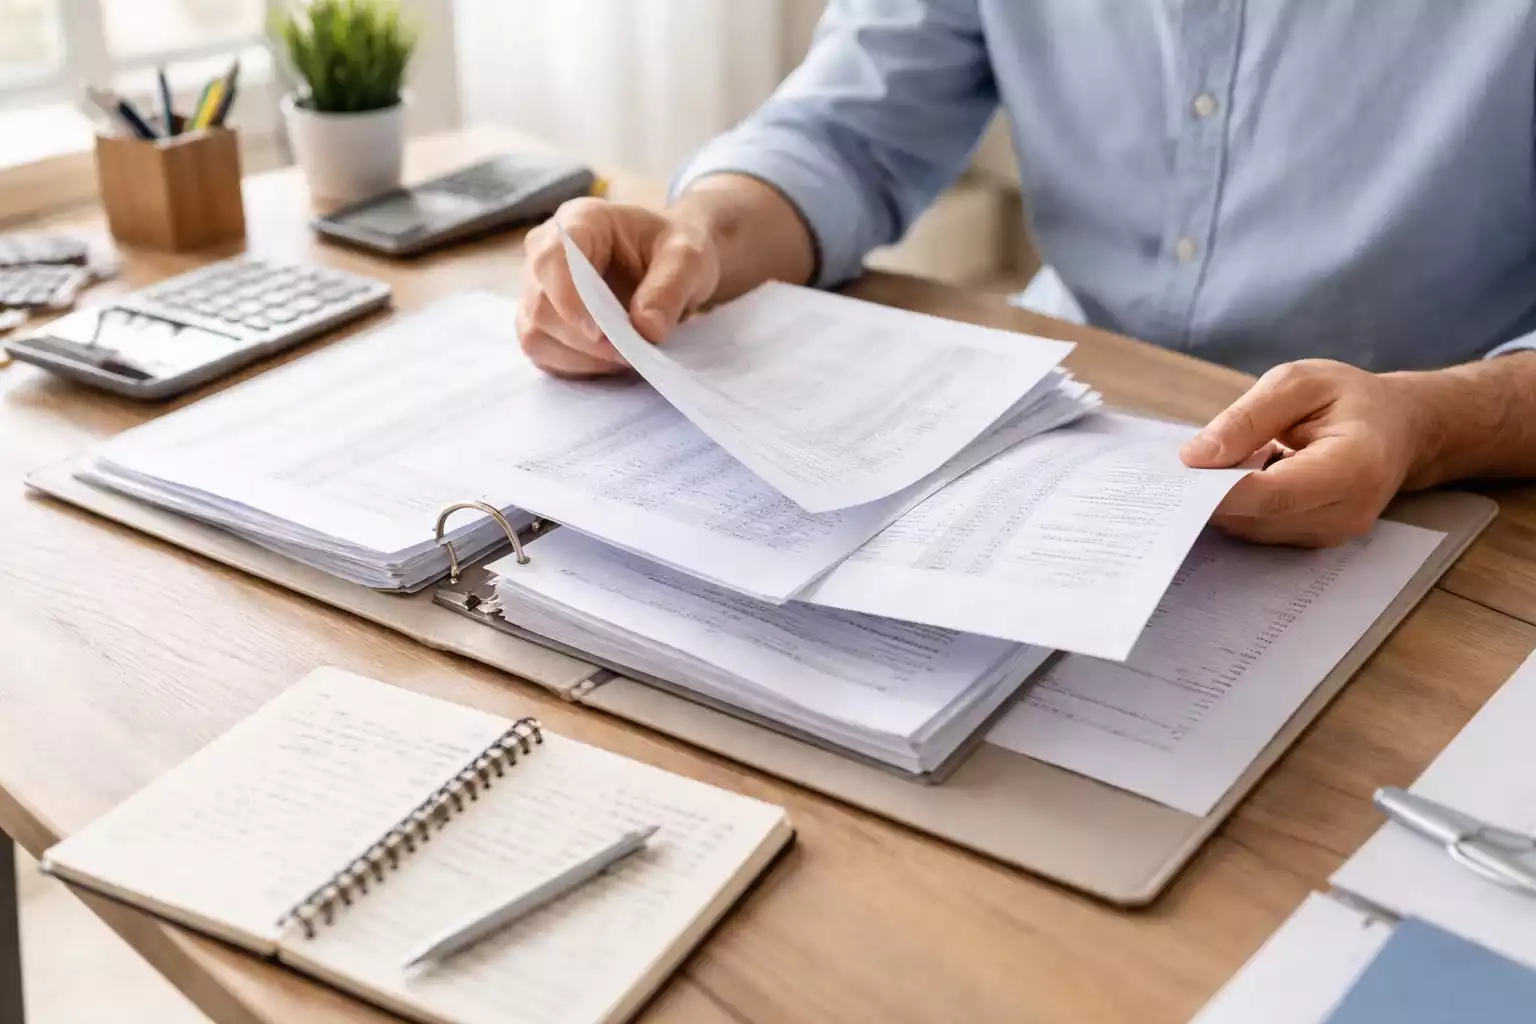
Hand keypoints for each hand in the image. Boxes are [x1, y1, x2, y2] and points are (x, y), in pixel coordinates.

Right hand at [517, 198, 720, 377]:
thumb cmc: (674, 250)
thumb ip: (669, 289)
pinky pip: (543, 352)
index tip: (600, 334)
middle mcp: (546, 249)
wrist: (669, 261)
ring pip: (536, 334)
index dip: (569, 300)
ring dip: (581, 357)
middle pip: (541, 306)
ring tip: (625, 356)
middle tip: (632, 353)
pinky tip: (608, 360)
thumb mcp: (689, 260)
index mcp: (580, 221)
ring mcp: (538, 286)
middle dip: (585, 340)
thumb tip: (646, 330)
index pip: (552, 260)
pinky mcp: (541, 320)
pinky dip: (576, 366)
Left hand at [1179, 359, 1441, 545]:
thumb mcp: (1298, 383)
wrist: (1399, 429)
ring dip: (1221, 503)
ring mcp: (1334, 533)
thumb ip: (1247, 417)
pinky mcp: (1317, 541)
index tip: (1177, 476)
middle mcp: (1348, 511)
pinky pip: (1262, 531)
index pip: (1274, 493)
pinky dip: (1238, 509)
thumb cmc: (1350, 399)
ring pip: (1254, 529)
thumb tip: (1195, 457)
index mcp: (1355, 466)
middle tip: (1173, 472)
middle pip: (1259, 518)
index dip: (1219, 491)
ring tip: (1204, 469)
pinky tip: (1228, 481)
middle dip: (1209, 497)